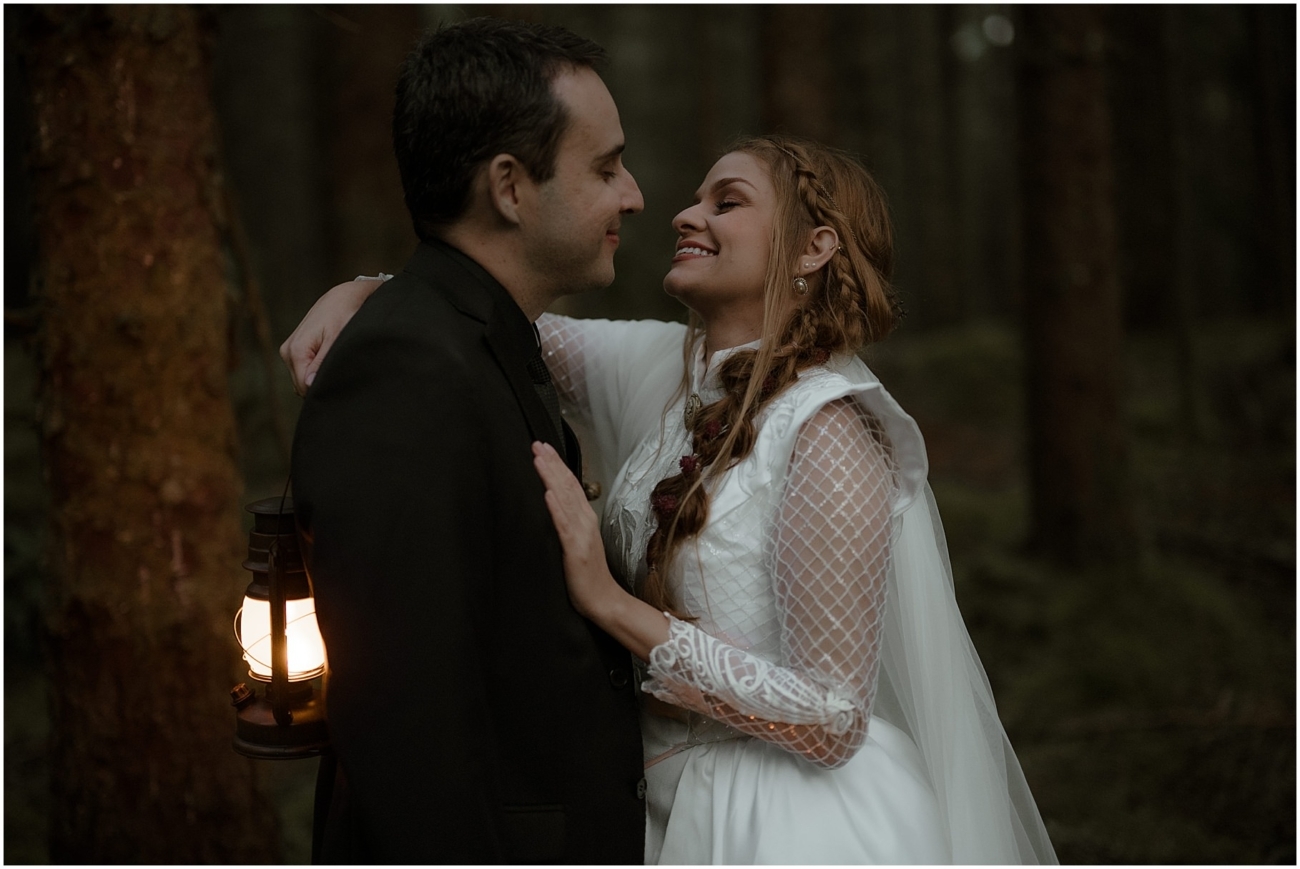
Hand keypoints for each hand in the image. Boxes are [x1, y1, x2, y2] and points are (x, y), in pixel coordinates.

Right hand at [279, 278, 383, 394]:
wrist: (340, 298)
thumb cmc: (342, 316)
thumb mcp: (336, 340)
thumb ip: (321, 362)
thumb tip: (309, 385)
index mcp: (295, 350)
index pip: (304, 387)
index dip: (321, 389)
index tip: (338, 382)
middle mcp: (287, 351)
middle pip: (301, 385)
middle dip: (319, 383)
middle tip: (339, 371)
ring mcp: (288, 350)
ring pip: (301, 378)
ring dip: (317, 376)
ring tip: (334, 361)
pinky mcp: (293, 349)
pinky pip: (302, 369)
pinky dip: (314, 370)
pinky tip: (327, 358)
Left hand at [532, 441, 620, 619]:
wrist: (603, 600)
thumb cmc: (588, 574)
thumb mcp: (577, 542)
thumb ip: (568, 523)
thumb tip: (552, 504)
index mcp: (584, 518)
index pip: (570, 485)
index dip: (556, 465)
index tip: (543, 448)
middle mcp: (584, 521)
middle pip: (567, 485)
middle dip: (551, 463)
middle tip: (537, 444)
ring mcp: (581, 534)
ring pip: (564, 499)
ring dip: (551, 477)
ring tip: (539, 459)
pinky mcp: (575, 549)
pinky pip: (564, 526)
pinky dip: (556, 508)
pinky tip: (547, 494)